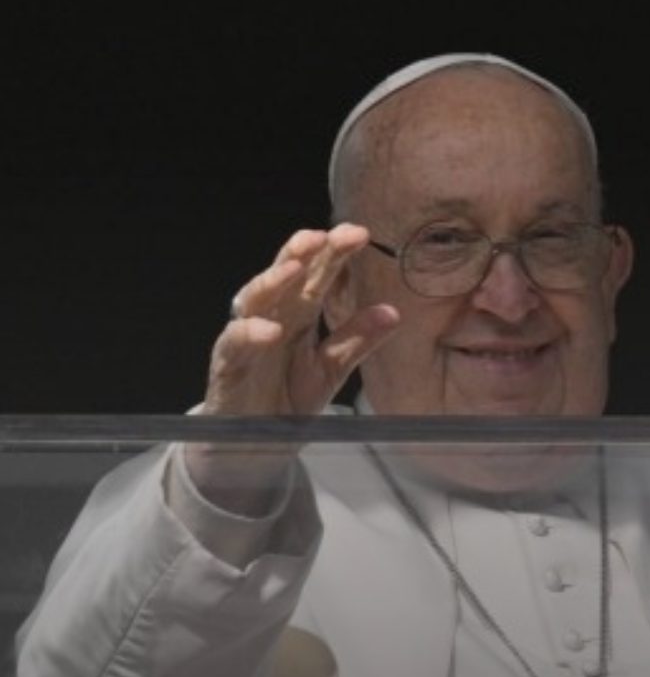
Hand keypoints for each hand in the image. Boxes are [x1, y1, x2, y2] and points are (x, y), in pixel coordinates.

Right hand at [203, 223, 397, 417]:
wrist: (257, 442)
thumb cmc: (288, 397)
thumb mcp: (331, 369)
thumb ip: (357, 340)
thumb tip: (394, 312)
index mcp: (300, 314)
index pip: (318, 275)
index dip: (335, 253)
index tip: (360, 234)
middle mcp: (273, 316)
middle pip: (285, 275)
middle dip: (302, 252)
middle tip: (325, 236)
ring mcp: (247, 337)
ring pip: (255, 300)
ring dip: (272, 281)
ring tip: (294, 268)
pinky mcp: (228, 364)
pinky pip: (235, 343)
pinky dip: (250, 334)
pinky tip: (271, 330)